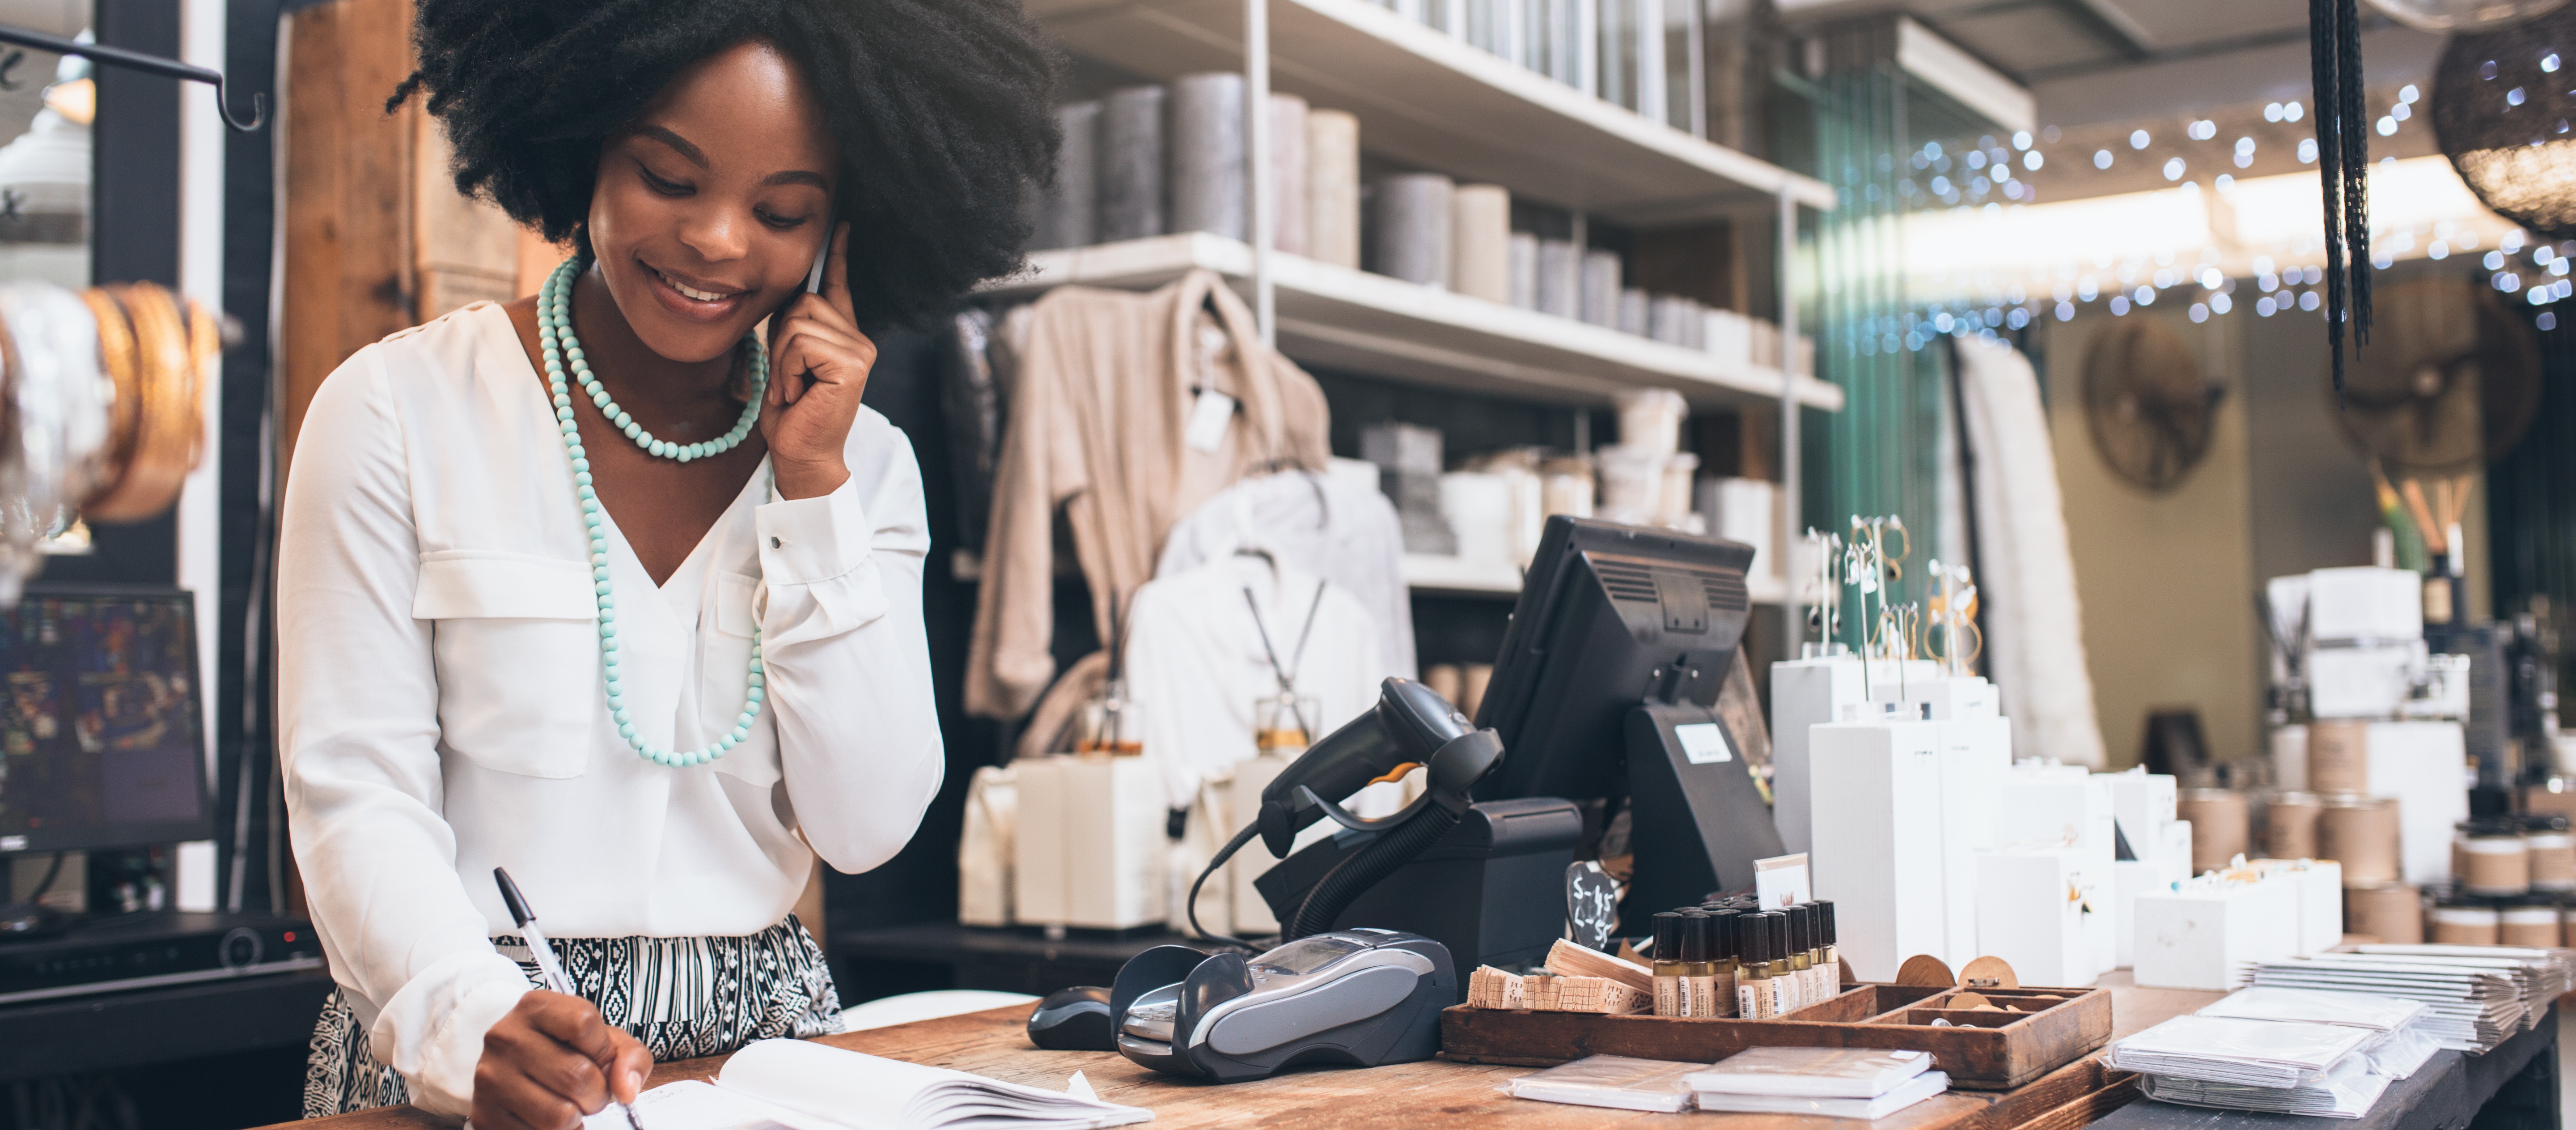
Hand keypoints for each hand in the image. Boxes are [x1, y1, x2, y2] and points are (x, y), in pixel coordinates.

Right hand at [471, 990, 650, 1129]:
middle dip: (598, 1093)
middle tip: (590, 1091)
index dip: (603, 1049)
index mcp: (535, 1008)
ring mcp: (492, 1077)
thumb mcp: (602, 1040)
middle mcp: (506, 1038)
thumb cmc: (566, 1051)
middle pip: (578, 1076)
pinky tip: (549, 1116)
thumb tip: (626, 1091)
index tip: (601, 1058)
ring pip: (561, 1115)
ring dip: (578, 1116)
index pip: (583, 1023)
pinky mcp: (486, 1114)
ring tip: (570, 1103)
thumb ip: (629, 1057)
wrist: (514, 1069)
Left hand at [761, 221, 871, 499]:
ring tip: (792, 389)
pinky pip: (801, 343)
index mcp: (843, 336)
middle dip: (781, 338)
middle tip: (788, 379)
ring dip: (782, 359)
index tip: (841, 224)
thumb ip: (793, 329)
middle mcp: (858, 339)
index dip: (838, 255)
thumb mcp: (787, 361)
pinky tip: (797, 393)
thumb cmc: (792, 414)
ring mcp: (859, 351)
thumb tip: (790, 296)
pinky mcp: (852, 365)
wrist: (801, 455)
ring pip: (798, 322)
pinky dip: (788, 370)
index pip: (838, 286)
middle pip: (804, 301)